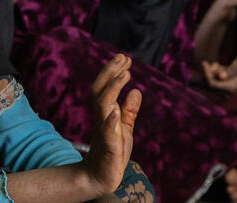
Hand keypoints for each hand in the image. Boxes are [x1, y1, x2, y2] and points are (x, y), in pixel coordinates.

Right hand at [84, 54, 141, 194]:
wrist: (100, 177)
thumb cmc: (112, 153)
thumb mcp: (125, 128)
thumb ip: (129, 110)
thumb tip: (136, 90)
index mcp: (106, 112)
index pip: (105, 86)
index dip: (114, 71)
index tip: (124, 58)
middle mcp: (101, 118)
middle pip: (100, 90)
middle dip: (110, 72)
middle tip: (123, 57)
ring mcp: (103, 130)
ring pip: (102, 105)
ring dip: (113, 88)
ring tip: (124, 74)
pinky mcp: (108, 146)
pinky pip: (107, 131)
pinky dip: (111, 120)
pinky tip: (116, 111)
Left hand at [202, 55, 236, 93]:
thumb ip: (230, 70)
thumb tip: (220, 76)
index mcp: (230, 87)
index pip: (211, 83)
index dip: (206, 73)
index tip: (204, 62)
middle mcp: (228, 90)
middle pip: (210, 83)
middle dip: (209, 72)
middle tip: (216, 63)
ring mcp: (228, 87)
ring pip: (214, 80)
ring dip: (213, 71)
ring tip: (220, 64)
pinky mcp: (228, 83)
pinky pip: (218, 79)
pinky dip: (216, 72)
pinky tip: (220, 65)